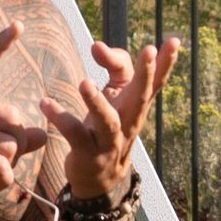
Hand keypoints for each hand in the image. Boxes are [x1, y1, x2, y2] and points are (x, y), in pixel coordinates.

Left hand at [42, 34, 180, 199]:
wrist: (99, 179)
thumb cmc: (107, 127)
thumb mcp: (115, 95)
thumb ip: (112, 65)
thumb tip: (97, 45)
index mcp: (136, 106)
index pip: (155, 83)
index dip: (166, 63)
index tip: (175, 41)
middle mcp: (129, 123)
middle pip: (140, 98)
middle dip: (146, 75)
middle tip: (149, 51)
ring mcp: (110, 141)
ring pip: (108, 121)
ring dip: (96, 102)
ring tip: (84, 83)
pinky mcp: (88, 154)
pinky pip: (75, 134)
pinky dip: (60, 118)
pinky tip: (46, 103)